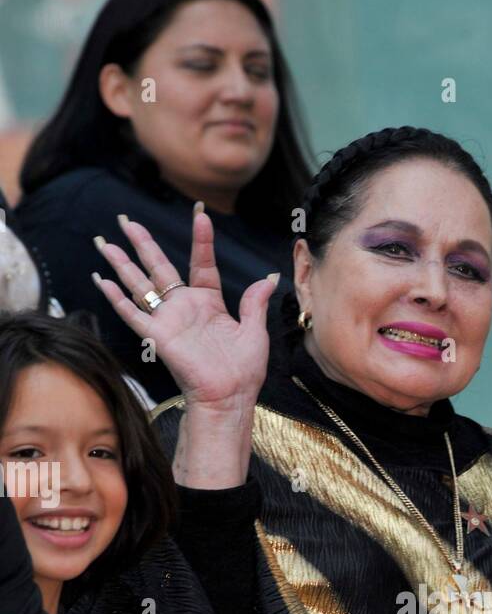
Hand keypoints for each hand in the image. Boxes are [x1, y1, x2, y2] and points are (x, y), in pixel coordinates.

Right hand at [91, 206, 276, 414]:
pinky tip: (101, 280)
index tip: (200, 215)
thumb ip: (255, 303)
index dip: (201, 241)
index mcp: (209, 303)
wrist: (229, 397)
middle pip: (159, 267)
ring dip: (121, 264)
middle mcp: (185, 307)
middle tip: (127, 220)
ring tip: (104, 241)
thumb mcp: (255, 331)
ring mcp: (169, 320)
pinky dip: (116, 298)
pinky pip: (132, 313)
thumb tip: (269, 277)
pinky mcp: (157, 336)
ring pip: (140, 285)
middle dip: (143, 243)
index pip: (202, 264)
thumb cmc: (244, 370)